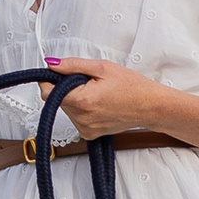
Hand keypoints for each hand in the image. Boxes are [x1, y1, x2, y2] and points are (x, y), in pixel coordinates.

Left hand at [45, 60, 166, 140]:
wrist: (150, 106)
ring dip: (75, 98)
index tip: (58, 73)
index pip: (47, 92)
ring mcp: (85, 128)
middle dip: (66, 87)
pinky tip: (98, 103)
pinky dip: (82, 108)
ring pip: (66, 108)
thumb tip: (51, 64)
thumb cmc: (132, 87)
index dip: (49, 80)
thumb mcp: (102, 67)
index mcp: (83, 101)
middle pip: (57, 99)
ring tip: (96, 92)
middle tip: (88, 81)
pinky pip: (76, 117)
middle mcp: (82, 119)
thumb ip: (72, 65)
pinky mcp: (89, 134)